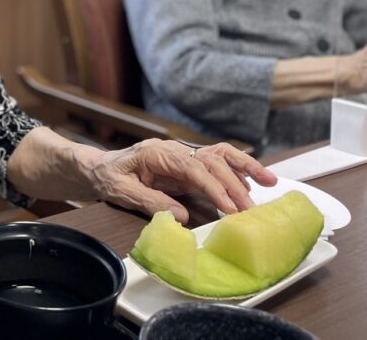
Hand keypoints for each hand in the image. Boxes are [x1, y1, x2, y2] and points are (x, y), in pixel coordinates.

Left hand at [88, 139, 276, 222]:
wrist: (97, 167)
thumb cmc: (107, 176)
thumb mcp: (122, 191)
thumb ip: (151, 202)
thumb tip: (181, 216)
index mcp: (157, 153)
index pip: (193, 168)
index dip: (214, 186)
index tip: (230, 205)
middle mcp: (174, 150)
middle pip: (211, 161)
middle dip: (234, 184)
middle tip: (250, 209)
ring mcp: (182, 155)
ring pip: (219, 155)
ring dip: (245, 167)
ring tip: (269, 181)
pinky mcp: (186, 165)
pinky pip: (215, 164)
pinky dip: (236, 171)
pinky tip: (250, 184)